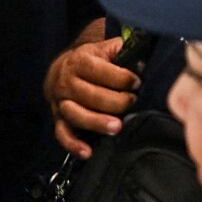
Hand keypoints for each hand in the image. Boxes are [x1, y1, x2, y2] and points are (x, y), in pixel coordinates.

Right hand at [48, 30, 139, 153]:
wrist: (61, 72)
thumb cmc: (91, 62)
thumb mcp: (104, 49)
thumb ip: (122, 50)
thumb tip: (142, 59)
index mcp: (79, 61)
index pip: (99, 71)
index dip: (121, 78)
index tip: (136, 83)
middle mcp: (67, 82)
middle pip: (90, 95)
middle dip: (115, 102)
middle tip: (132, 103)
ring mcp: (61, 102)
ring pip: (76, 114)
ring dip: (96, 122)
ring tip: (117, 127)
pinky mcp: (59, 120)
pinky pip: (63, 134)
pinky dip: (73, 145)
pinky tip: (87, 152)